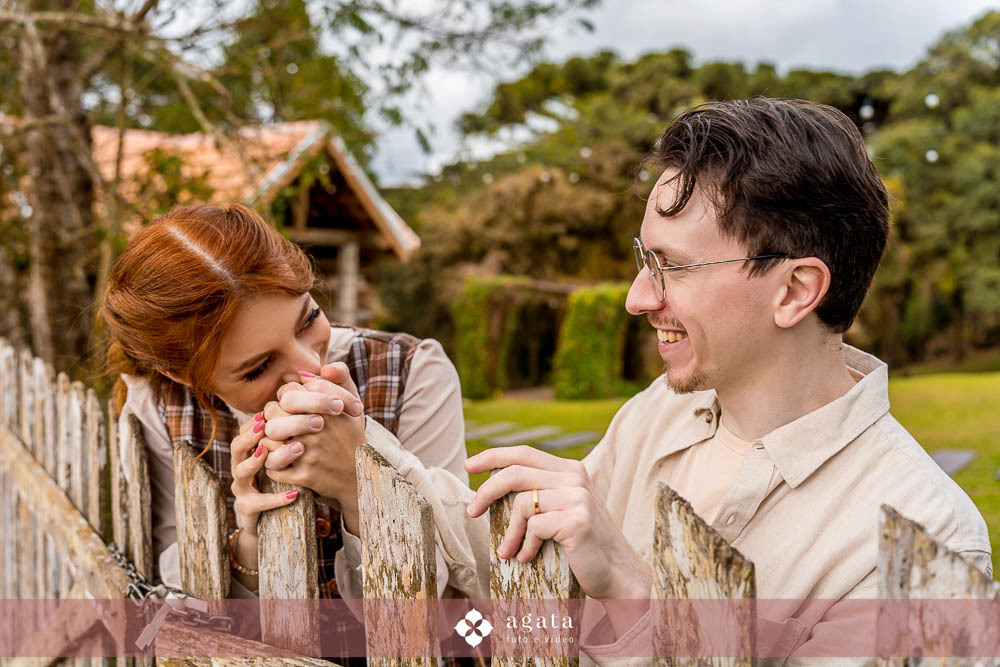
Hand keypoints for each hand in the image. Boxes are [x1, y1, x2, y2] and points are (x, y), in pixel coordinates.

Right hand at [229, 414, 301, 537]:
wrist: (274, 520)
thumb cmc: (283, 480)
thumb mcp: (284, 457)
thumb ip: (289, 437)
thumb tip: (308, 410)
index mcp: (248, 453)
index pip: (245, 431)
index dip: (255, 421)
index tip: (269, 411)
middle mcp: (240, 468)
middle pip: (236, 447)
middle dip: (249, 436)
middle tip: (265, 426)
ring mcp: (242, 489)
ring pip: (240, 472)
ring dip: (255, 462)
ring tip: (267, 454)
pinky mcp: (247, 509)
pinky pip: (259, 503)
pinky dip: (276, 499)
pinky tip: (295, 494)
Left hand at [260, 363, 365, 529]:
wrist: (361, 473)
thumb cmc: (350, 434)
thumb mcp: (353, 403)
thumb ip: (341, 378)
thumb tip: (324, 367)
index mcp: (328, 406)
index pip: (288, 391)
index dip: (285, 396)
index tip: (291, 403)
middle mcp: (319, 428)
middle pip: (273, 412)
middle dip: (272, 415)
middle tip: (279, 421)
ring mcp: (311, 453)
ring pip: (268, 440)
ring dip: (268, 440)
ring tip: (277, 439)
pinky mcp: (306, 475)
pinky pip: (273, 467)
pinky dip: (272, 463)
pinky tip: (280, 459)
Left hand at [466, 446, 651, 603]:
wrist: (617, 573)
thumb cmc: (582, 544)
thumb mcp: (561, 508)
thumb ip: (538, 492)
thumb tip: (491, 486)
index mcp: (569, 469)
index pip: (523, 453)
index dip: (493, 456)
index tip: (469, 465)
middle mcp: (574, 477)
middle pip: (515, 473)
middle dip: (486, 491)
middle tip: (472, 512)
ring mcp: (577, 497)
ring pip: (521, 504)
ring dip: (507, 532)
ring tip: (507, 550)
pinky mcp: (577, 520)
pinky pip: (534, 527)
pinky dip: (524, 546)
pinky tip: (527, 557)